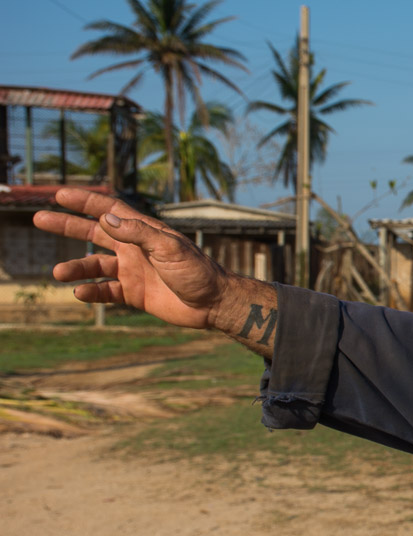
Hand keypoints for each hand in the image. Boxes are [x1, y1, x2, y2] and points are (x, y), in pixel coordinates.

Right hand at [33, 188, 233, 328]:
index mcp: (144, 232)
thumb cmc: (198, 271)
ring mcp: (133, 271)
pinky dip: (91, 292)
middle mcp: (134, 249)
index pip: (109, 211)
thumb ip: (138, 234)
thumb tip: (105, 219)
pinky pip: (106, 291)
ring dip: (76, 268)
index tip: (59, 195)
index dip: (85, 202)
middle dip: (67, 226)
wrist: (213, 303)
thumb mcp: (169, 248)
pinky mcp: (135, 294)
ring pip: (95, 266)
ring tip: (57, 273)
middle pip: (93, 233)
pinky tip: (79, 293)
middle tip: (38, 219)